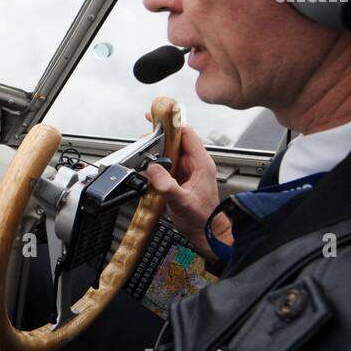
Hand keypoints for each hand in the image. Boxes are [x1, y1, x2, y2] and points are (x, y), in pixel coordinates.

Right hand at [141, 120, 228, 252]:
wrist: (207, 233)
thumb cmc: (202, 219)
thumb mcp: (181, 202)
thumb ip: (166, 185)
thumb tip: (151, 169)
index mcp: (201, 164)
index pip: (187, 134)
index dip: (172, 123)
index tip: (158, 117)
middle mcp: (196, 164)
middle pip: (177, 140)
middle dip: (160, 137)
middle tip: (144, 138)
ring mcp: (190, 171)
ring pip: (172, 152)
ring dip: (158, 150)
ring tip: (144, 150)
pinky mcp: (183, 178)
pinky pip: (169, 164)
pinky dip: (158, 162)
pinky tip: (149, 165)